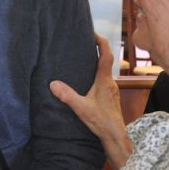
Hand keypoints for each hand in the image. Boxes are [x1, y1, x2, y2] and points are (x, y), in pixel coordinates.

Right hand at [49, 33, 131, 169]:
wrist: (116, 136)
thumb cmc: (101, 121)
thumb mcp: (81, 107)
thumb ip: (67, 95)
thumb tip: (52, 84)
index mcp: (104, 80)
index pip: (106, 54)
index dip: (101, 41)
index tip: (92, 33)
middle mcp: (110, 82)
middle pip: (106, 61)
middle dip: (96, 50)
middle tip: (84, 43)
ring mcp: (112, 90)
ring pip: (105, 72)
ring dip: (96, 63)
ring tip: (83, 61)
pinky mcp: (111, 97)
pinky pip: (104, 80)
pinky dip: (96, 75)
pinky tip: (87, 81)